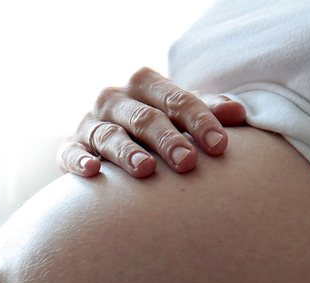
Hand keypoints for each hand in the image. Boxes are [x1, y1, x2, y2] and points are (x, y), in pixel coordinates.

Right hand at [57, 66, 245, 178]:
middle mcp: (115, 98)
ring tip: (146, 170)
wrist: (107, 141)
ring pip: (109, 135)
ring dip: (127, 152)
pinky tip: (94, 171)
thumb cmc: (155, 128)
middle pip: (144, 117)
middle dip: (167, 140)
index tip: (220, 146)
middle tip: (188, 162)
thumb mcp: (181, 116)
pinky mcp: (71, 146)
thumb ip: (208, 113)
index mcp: (145, 85)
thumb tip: (239, 114)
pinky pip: (71, 152)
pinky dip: (80, 160)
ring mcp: (90, 122)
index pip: (177, 100)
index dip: (200, 121)